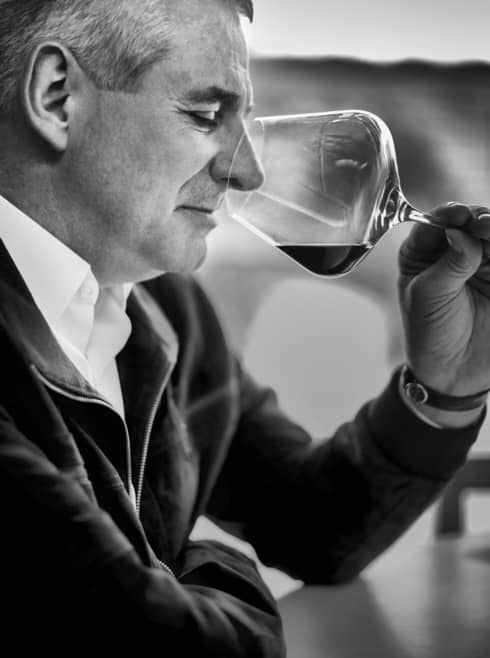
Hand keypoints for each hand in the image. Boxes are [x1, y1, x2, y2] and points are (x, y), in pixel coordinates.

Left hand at [398, 202, 489, 397]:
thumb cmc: (429, 333)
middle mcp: (453, 252)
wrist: (454, 372)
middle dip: (478, 219)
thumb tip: (460, 234)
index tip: (458, 215)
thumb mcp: (428, 296)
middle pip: (471, 221)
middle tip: (483, 226)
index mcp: (423, 253)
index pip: (436, 222)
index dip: (448, 213)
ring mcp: (481, 264)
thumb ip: (447, 264)